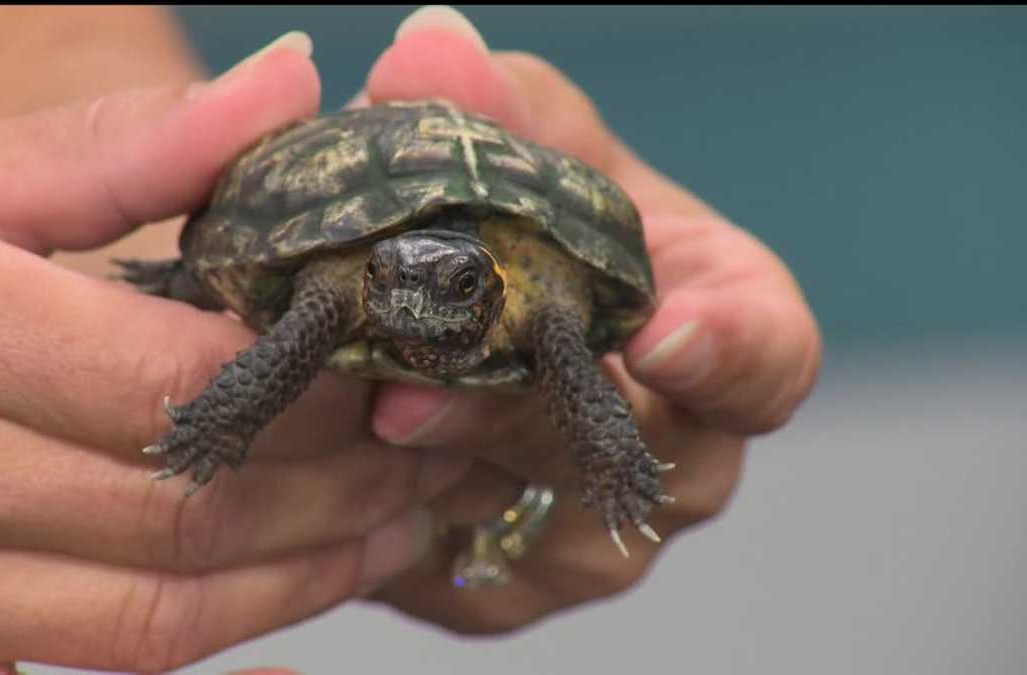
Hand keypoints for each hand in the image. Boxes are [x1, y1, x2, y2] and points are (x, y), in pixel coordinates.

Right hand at [0, 38, 461, 670]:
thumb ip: (124, 144)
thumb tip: (288, 81)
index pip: (173, 381)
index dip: (309, 384)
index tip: (386, 363)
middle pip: (185, 508)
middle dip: (340, 488)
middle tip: (424, 452)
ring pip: (161, 615)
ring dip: (309, 575)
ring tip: (398, 525)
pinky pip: (104, 670)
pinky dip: (228, 635)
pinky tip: (298, 587)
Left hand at [355, 8, 821, 632]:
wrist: (445, 317)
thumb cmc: (522, 218)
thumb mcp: (518, 146)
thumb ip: (490, 106)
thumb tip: (426, 53)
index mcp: (715, 323)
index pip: (771, 358)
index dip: (732, 352)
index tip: (664, 331)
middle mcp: (677, 443)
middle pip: (637, 456)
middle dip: (523, 412)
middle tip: (420, 384)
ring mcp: (599, 529)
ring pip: (542, 525)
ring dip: (451, 467)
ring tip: (365, 414)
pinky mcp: (508, 585)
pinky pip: (461, 576)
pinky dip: (403, 523)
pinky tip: (347, 469)